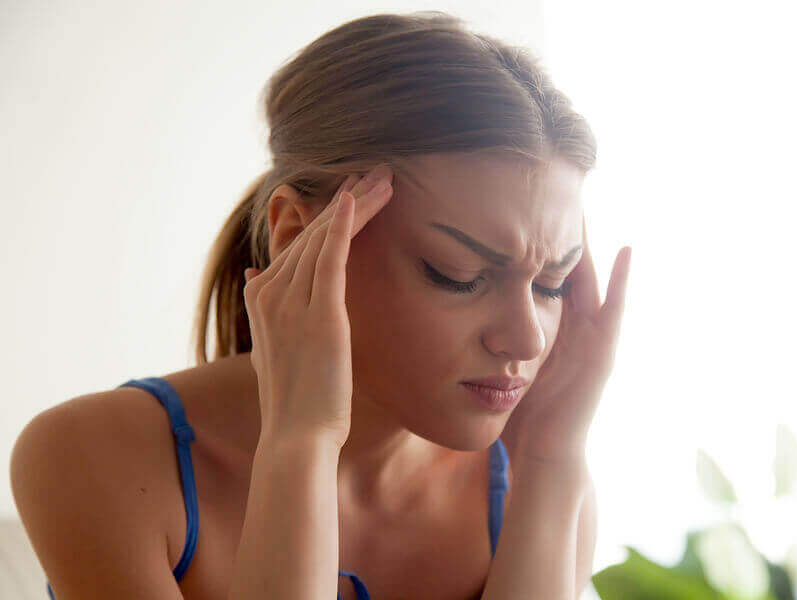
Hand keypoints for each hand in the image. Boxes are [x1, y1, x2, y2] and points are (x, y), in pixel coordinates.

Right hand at [242, 165, 394, 446]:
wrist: (296, 438)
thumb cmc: (296, 401)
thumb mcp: (273, 348)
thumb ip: (265, 310)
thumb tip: (253, 276)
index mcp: (264, 298)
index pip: (300, 243)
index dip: (328, 214)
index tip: (353, 190)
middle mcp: (272, 293)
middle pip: (313, 232)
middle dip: (347, 198)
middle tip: (377, 170)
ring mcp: (292, 303)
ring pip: (325, 238)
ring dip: (356, 202)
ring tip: (384, 177)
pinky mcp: (319, 315)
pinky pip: (330, 258)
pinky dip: (343, 225)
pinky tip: (357, 198)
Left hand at [502, 216, 630, 463]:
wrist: (544, 457)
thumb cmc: (519, 419)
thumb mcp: (500, 370)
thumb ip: (485, 348)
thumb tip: (449, 328)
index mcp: (551, 332)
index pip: (543, 278)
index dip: (535, 247)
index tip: (520, 212)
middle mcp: (575, 330)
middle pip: (569, 271)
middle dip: (562, 237)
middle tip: (555, 195)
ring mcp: (594, 339)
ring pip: (593, 281)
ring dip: (591, 247)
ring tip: (585, 206)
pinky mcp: (605, 352)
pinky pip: (616, 309)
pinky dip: (622, 280)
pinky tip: (625, 249)